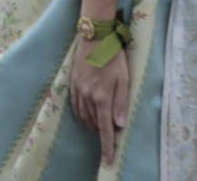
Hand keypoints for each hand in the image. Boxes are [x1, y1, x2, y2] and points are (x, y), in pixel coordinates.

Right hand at [70, 37, 129, 163]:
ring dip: (93, 125)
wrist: (94, 35)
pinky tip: (86, 115)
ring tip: (101, 127)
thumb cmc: (113, 56)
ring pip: (84, 116)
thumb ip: (121, 103)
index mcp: (102, 97)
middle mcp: (87, 97)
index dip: (107, 146)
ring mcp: (78, 90)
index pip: (105, 128)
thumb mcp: (124, 79)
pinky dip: (81, 115)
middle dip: (102, 133)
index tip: (108, 160)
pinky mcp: (73, 83)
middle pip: (94, 123)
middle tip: (111, 136)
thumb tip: (120, 125)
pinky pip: (75, 106)